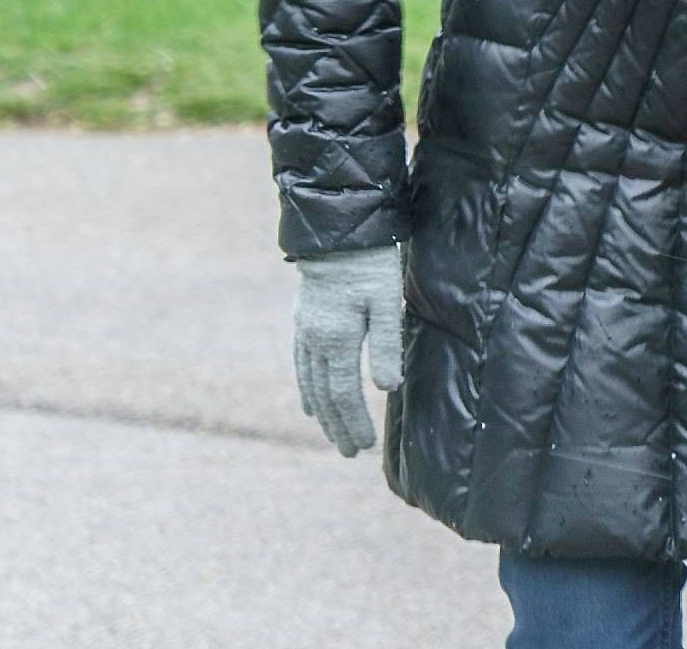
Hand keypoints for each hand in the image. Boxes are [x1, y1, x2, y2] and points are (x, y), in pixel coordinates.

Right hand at [291, 244, 407, 456]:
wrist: (335, 233)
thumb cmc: (369, 265)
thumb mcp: (385, 302)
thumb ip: (385, 345)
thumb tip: (385, 388)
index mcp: (336, 340)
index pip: (343, 394)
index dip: (353, 422)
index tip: (365, 445)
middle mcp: (314, 341)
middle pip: (324, 396)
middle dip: (338, 426)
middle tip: (350, 453)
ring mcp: (304, 332)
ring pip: (310, 383)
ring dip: (322, 414)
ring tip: (333, 436)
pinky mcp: (302, 321)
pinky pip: (301, 366)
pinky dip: (307, 389)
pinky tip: (311, 403)